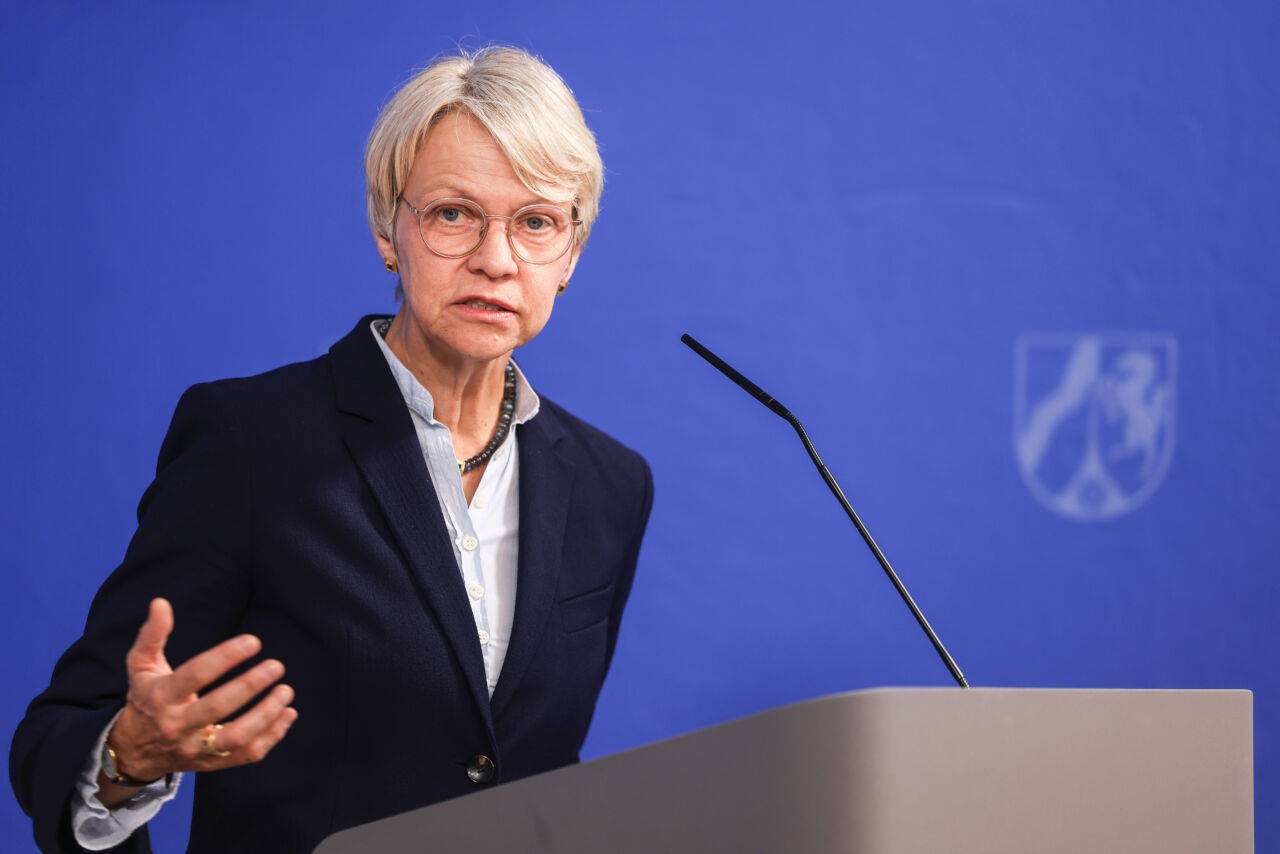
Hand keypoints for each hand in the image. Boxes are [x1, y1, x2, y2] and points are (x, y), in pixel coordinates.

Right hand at [107, 598, 297, 782]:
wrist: (136, 751)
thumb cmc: (146, 698)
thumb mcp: (141, 666)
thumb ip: (153, 635)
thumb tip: (161, 602)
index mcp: (161, 697)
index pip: (195, 675)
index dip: (225, 657)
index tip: (254, 642)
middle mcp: (178, 726)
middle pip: (217, 708)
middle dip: (250, 686)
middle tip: (277, 666)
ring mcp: (196, 748)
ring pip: (235, 738)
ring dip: (266, 715)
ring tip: (287, 691)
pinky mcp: (212, 763)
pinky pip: (246, 755)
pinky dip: (272, 736)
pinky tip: (288, 713)